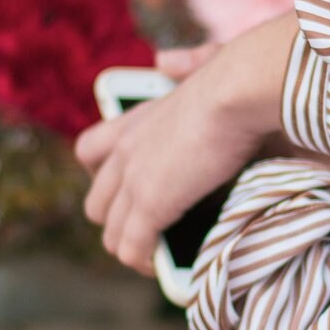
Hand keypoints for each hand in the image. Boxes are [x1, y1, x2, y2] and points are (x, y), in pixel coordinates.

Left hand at [76, 72, 252, 273]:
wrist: (238, 90)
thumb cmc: (236, 78)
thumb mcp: (205, 63)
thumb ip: (185, 64)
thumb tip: (164, 61)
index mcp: (135, 119)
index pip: (91, 152)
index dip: (105, 178)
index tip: (131, 194)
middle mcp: (124, 150)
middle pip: (96, 203)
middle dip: (118, 224)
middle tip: (149, 235)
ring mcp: (133, 179)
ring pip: (110, 233)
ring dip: (131, 250)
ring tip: (156, 259)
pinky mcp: (149, 205)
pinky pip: (132, 249)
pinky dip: (145, 264)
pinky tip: (162, 269)